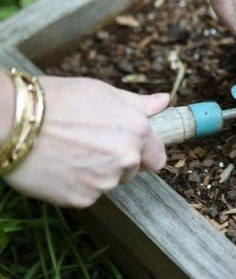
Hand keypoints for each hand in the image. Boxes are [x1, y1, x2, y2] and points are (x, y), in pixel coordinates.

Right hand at [4, 77, 168, 207]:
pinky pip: (87, 195)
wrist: (14, 121)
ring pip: (109, 183)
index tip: (129, 148)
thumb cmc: (59, 100)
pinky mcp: (82, 198)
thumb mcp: (103, 92)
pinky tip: (60, 166)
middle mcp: (127, 158)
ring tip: (70, 152)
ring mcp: (105, 181)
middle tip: (90, 145)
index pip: (158, 156)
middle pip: (132, 170)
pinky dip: (76, 185)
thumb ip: (138, 104)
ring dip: (96, 173)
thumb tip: (164, 102)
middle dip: (118, 161)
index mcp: (137, 131)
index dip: (144, 152)